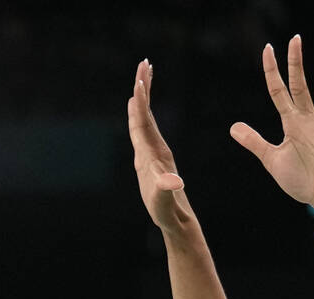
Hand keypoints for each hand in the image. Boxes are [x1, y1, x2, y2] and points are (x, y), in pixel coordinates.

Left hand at [128, 58, 192, 232]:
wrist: (171, 222)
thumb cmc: (166, 212)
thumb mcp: (165, 201)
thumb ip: (166, 190)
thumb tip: (174, 183)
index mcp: (146, 156)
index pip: (141, 124)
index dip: (140, 103)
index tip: (139, 81)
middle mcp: (145, 150)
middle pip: (140, 114)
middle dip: (141, 88)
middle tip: (143, 63)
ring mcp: (151, 150)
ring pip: (144, 116)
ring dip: (144, 93)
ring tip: (146, 71)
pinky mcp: (158, 153)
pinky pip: (151, 124)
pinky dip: (148, 108)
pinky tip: (145, 99)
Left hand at [230, 35, 313, 216]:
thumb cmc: (302, 180)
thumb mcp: (273, 160)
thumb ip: (255, 142)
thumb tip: (233, 127)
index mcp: (292, 124)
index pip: (279, 92)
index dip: (272, 72)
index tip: (267, 49)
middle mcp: (309, 122)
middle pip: (301, 88)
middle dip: (296, 65)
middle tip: (295, 39)